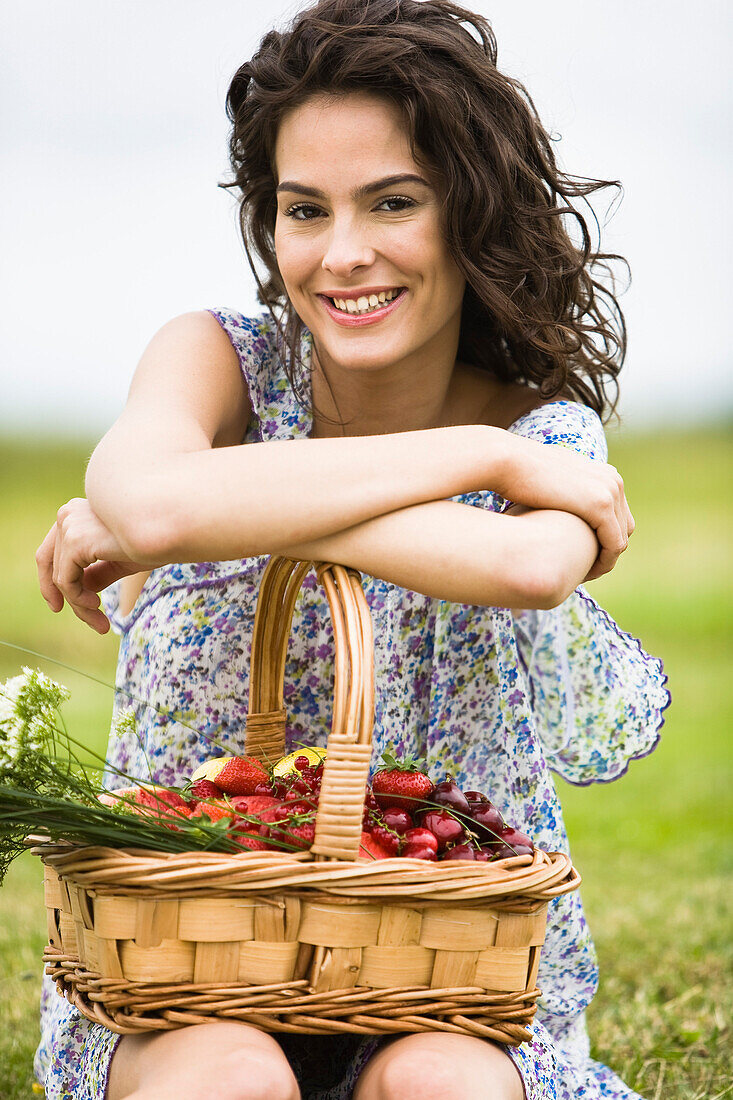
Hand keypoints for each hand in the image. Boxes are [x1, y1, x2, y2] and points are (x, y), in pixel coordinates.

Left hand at [36, 498, 147, 633]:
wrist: (168, 529)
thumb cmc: (154, 539)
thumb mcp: (119, 559)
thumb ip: (97, 571)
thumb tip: (79, 592)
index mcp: (78, 511)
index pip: (52, 549)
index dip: (50, 580)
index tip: (60, 606)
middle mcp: (68, 513)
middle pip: (51, 564)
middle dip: (66, 598)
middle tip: (91, 622)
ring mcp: (69, 525)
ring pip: (61, 578)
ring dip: (80, 606)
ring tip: (101, 622)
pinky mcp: (74, 540)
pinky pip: (66, 581)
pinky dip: (78, 600)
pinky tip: (97, 606)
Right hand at [501, 437, 634, 579]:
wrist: (508, 461)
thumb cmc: (519, 474)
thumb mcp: (549, 481)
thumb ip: (562, 492)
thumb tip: (556, 503)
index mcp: (603, 473)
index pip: (617, 514)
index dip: (603, 539)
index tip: (583, 556)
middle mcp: (613, 480)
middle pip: (624, 527)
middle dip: (607, 551)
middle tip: (586, 570)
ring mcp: (610, 491)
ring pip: (620, 539)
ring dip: (605, 560)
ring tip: (584, 575)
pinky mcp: (601, 505)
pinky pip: (613, 545)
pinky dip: (604, 562)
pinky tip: (584, 574)